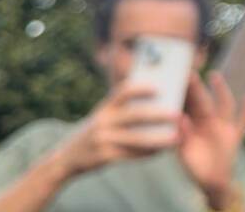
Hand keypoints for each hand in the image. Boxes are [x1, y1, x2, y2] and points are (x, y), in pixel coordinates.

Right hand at [53, 82, 180, 178]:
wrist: (67, 157)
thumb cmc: (96, 131)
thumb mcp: (103, 115)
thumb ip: (122, 106)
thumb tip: (156, 93)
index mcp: (105, 107)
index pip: (122, 92)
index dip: (140, 88)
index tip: (158, 88)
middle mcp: (102, 121)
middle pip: (134, 115)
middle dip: (158, 115)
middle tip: (178, 114)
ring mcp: (102, 139)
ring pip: (136, 139)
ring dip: (158, 139)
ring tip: (176, 138)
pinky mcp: (103, 157)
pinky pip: (131, 155)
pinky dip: (148, 153)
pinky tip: (161, 151)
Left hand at [177, 71, 244, 209]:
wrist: (212, 181)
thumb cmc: (195, 168)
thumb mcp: (185, 155)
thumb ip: (183, 137)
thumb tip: (180, 118)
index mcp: (193, 127)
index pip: (187, 106)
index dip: (182, 93)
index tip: (176, 77)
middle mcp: (208, 123)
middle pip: (203, 101)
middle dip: (197, 87)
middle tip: (190, 70)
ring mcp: (223, 127)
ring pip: (223, 105)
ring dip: (220, 90)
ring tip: (214, 75)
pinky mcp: (235, 134)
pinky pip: (244, 120)